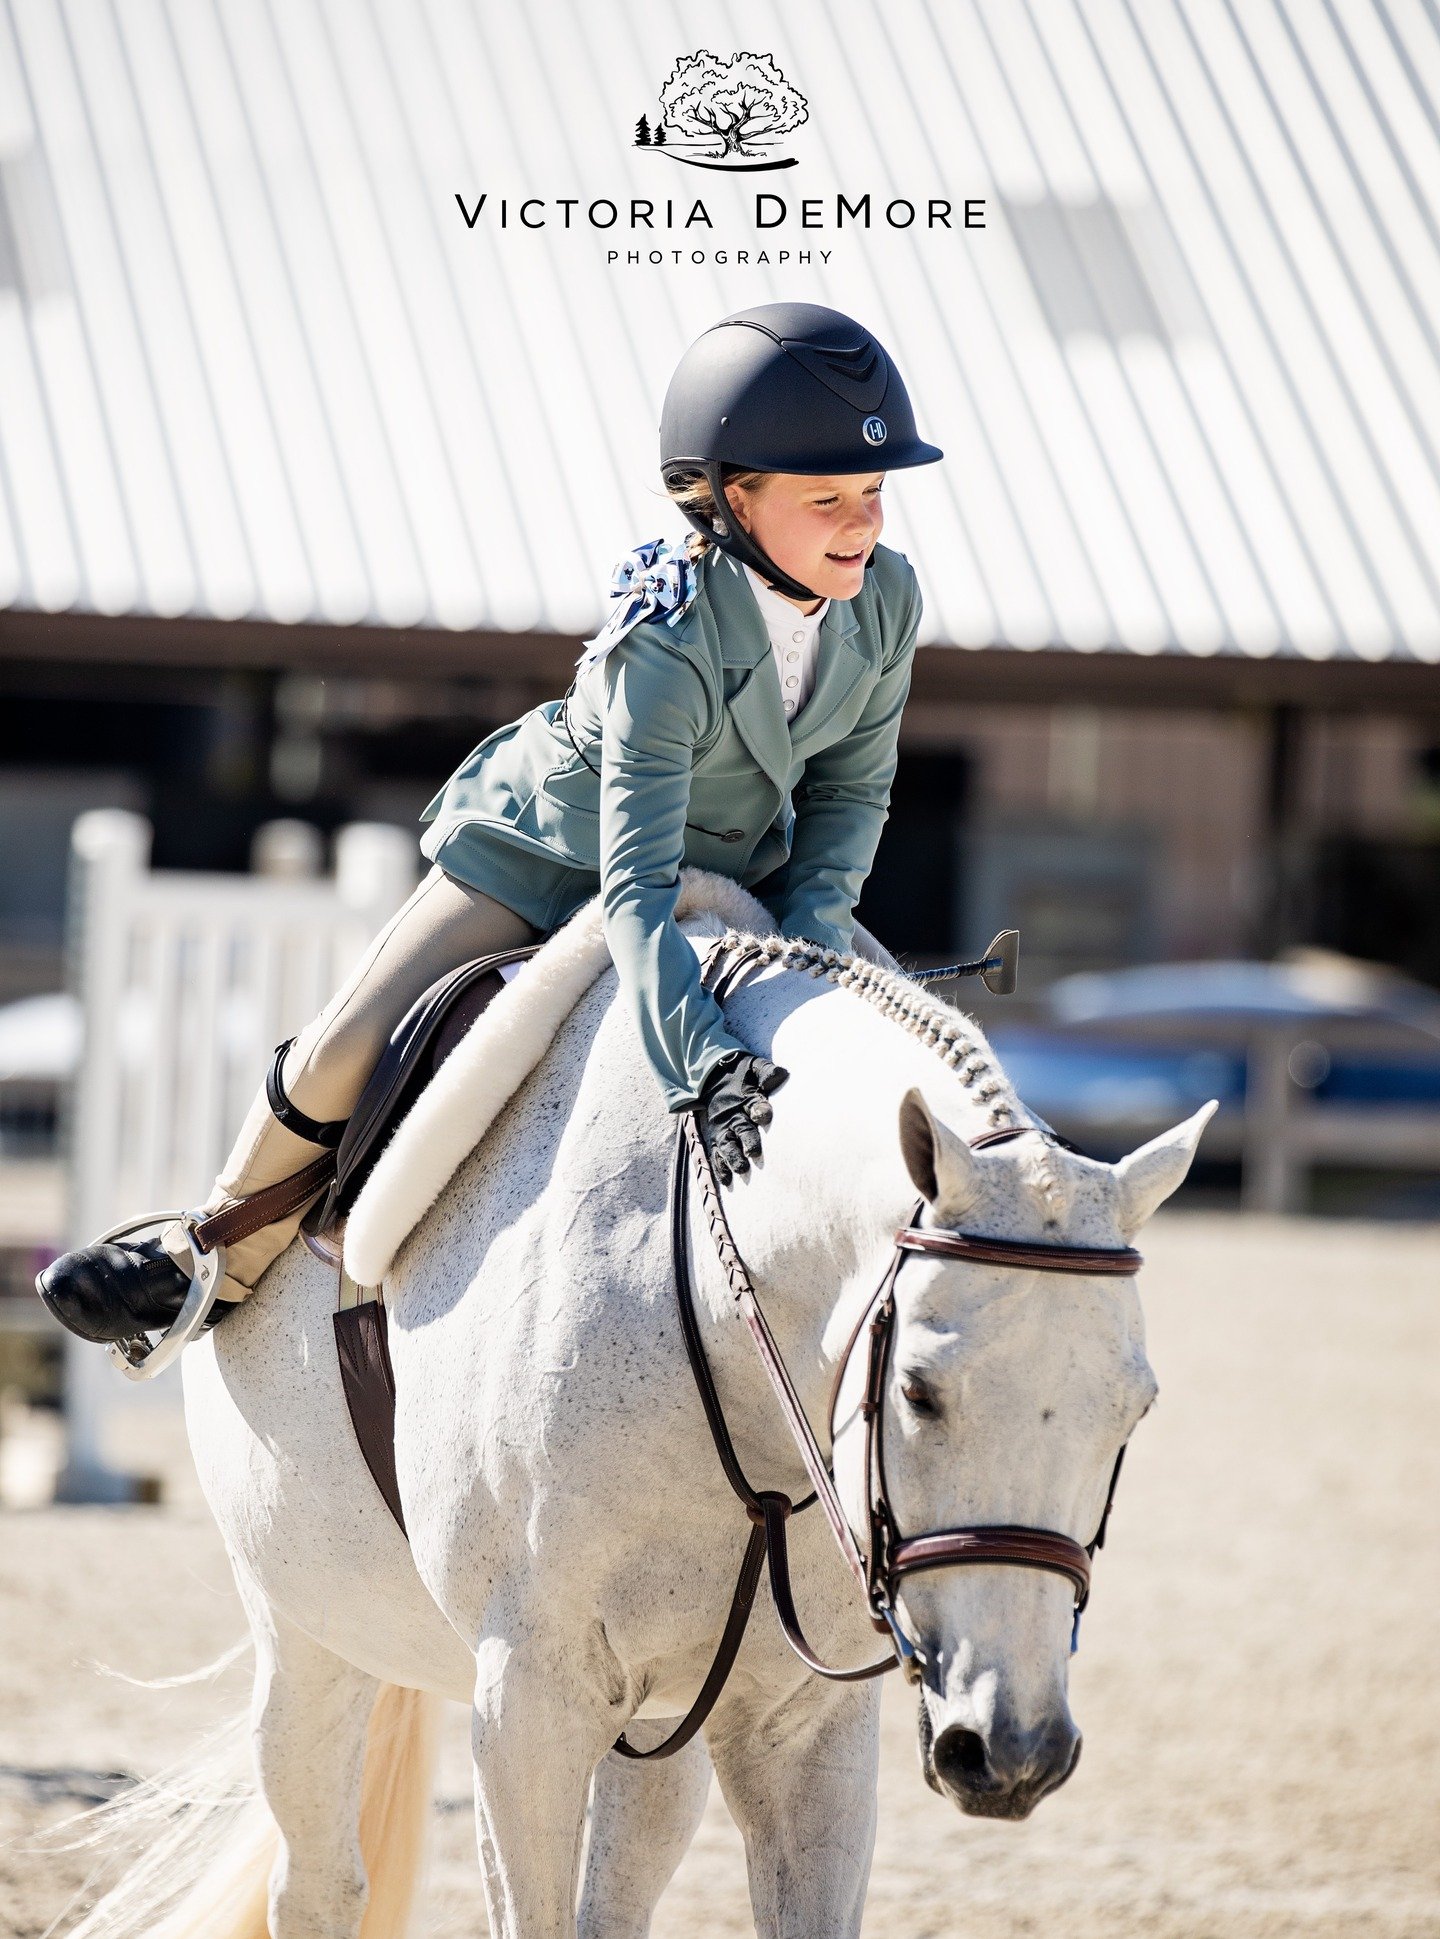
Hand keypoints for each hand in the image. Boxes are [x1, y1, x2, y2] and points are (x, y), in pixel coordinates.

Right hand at [697, 1052, 789, 1184]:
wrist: (710, 1077)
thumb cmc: (740, 1075)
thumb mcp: (754, 1067)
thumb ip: (766, 1072)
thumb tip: (781, 1074)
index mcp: (745, 1098)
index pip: (755, 1103)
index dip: (760, 1109)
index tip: (764, 1115)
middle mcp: (732, 1115)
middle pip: (741, 1128)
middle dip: (747, 1140)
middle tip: (754, 1152)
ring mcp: (722, 1128)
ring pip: (727, 1145)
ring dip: (733, 1158)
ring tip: (741, 1169)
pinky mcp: (715, 1138)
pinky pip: (716, 1155)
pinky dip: (720, 1168)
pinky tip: (727, 1181)